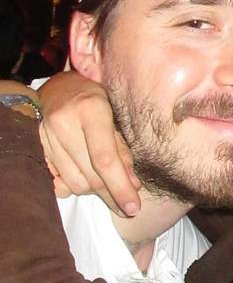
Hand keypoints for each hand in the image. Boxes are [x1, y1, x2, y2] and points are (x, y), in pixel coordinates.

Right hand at [38, 71, 141, 215]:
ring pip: (75, 182)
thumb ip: (123, 149)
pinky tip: (88, 178)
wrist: (60, 87)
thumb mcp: (117, 114)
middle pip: (90, 175)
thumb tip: (133, 185)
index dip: (120, 186)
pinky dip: (76, 186)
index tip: (133, 207)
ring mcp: (46, 136)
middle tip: (128, 206)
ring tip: (110, 186)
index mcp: (91, 109)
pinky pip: (58, 181)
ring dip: (96, 190)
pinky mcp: (37, 147)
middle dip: (111, 194)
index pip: (104, 159)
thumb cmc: (96, 98)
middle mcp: (65, 123)